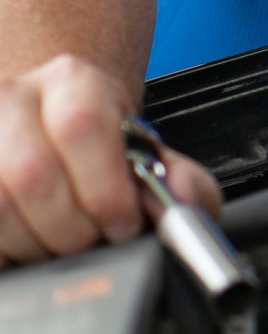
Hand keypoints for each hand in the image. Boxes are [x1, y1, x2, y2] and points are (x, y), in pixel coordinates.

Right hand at [0, 55, 221, 266]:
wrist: (48, 139)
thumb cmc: (98, 153)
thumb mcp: (145, 156)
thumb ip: (180, 181)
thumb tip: (184, 202)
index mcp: (71, 80)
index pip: (82, 125)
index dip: (105, 188)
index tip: (123, 224)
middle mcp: (14, 96)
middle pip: (32, 173)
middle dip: (71, 228)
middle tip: (92, 241)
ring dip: (34, 245)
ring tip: (58, 245)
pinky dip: (8, 252)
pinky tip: (26, 245)